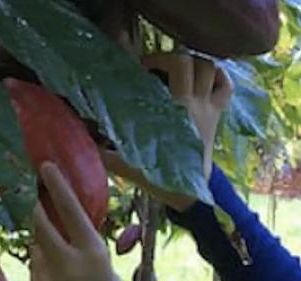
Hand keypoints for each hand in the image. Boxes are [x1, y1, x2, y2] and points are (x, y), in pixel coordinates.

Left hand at [30, 162, 142, 280]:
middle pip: (40, 225)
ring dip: (42, 242)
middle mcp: (66, 264)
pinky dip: (43, 265)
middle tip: (39, 200)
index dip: (56, 185)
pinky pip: (35, 271)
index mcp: (92, 253)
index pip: (68, 210)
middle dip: (38, 210)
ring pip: (35, 248)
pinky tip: (58, 276)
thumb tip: (66, 235)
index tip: (44, 166)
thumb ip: (86, 250)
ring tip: (57, 249)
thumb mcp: (108, 269)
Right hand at [100, 53, 233, 211]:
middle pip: (190, 61)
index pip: (175, 65)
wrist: (191, 194)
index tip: (140, 69)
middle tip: (155, 68)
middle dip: (171, 58)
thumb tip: (82, 140)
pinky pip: (225, 87)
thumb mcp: (129, 166)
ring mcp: (209, 108)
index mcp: (176, 108)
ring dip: (193, 64)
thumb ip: (106, 153)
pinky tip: (205, 78)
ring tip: (176, 72)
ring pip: (210, 68)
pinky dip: (219, 77)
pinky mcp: (217, 116)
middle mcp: (195, 102)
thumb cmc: (161, 179)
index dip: (156, 60)